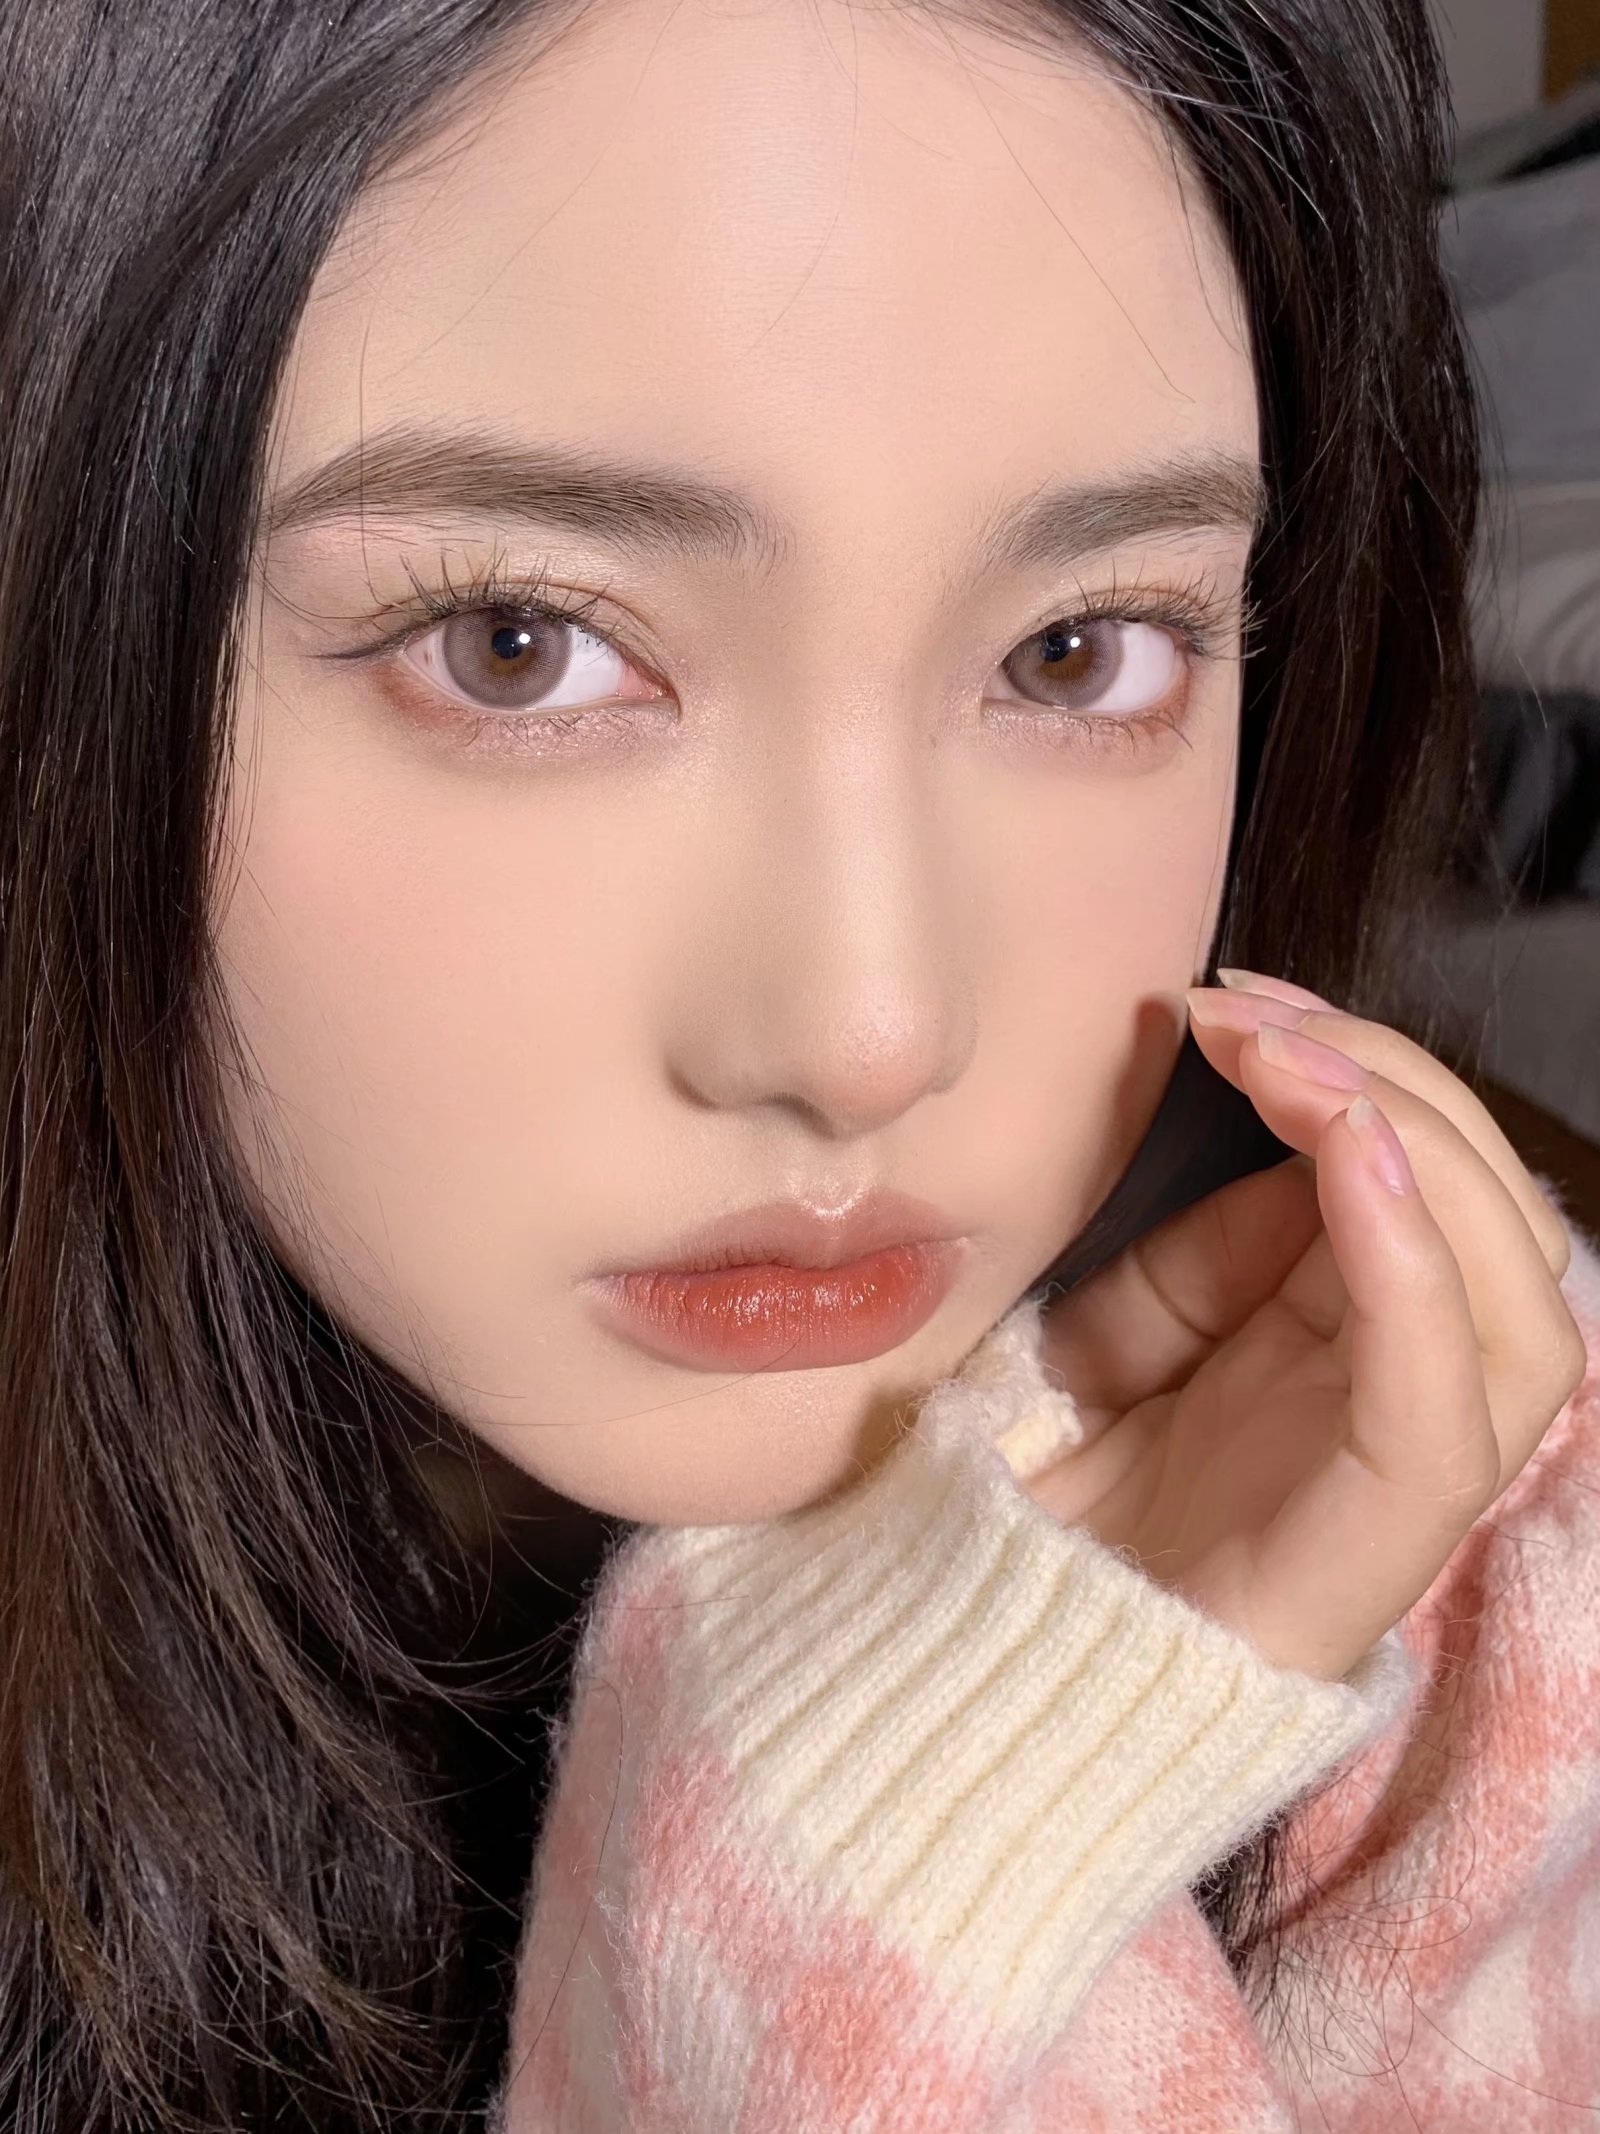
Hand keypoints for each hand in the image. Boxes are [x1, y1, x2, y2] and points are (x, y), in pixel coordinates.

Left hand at [1027, 970, 1587, 1682]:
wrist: (981, 1657)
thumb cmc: (1044, 1495)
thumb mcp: (1113, 1335)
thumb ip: (1204, 1252)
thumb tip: (1279, 1141)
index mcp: (1347, 1348)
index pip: (1421, 1187)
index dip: (1356, 1071)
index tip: (1231, 1002)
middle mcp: (1402, 1400)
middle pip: (1491, 1222)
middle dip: (1390, 1083)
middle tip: (1254, 1014)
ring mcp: (1404, 1471)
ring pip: (1517, 1301)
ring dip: (1417, 1150)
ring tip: (1297, 1070)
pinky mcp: (1382, 1536)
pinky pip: (1447, 1394)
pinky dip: (1413, 1265)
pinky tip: (1348, 1162)